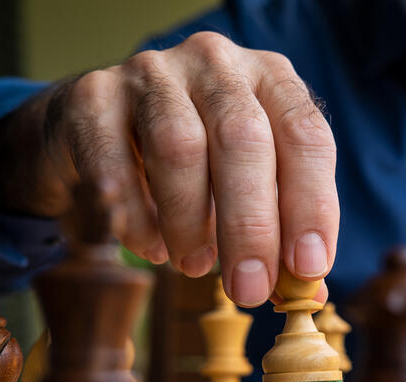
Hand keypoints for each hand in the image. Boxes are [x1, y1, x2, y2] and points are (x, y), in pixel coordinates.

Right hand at [32, 32, 336, 305]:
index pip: (306, 135)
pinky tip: (149, 247)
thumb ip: (279, 232)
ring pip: (179, 145)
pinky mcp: (93, 95)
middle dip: (251, 226)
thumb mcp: (247, 186)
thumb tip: (308, 294)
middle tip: (249, 290)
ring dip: (190, 220)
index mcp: (270, 78)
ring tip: (193, 265)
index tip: (308, 267)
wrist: (101, 129)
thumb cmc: (195, 163)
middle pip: (243, 138)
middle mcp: (216, 62)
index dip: (312, 203)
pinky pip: (114, 161)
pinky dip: (136, 217)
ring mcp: (152, 71)